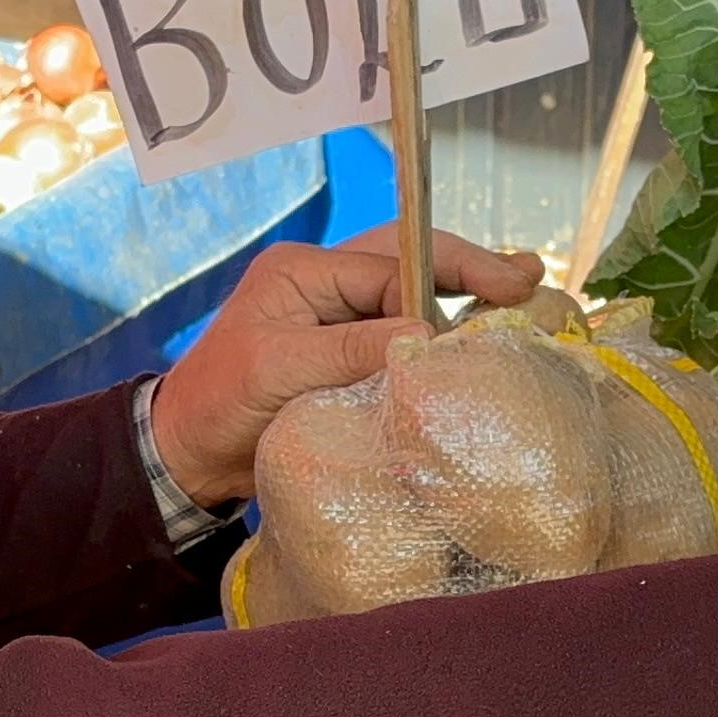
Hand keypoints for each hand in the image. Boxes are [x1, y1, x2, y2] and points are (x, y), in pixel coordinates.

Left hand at [149, 226, 546, 503]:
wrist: (189, 456)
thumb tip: (424, 335)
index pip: (392, 265)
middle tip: (528, 278)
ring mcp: (338, 318)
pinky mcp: (346, 354)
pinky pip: (403, 334)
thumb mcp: (278, 370)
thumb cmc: (220, 405)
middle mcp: (325, 283)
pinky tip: (479, 339)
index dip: (448, 280)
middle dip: (470, 267)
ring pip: (413, 292)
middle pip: (411, 260)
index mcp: (305, 271)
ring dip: (462, 296)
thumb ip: (348, 349)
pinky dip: (442, 335)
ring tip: (520, 296)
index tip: (498, 301)